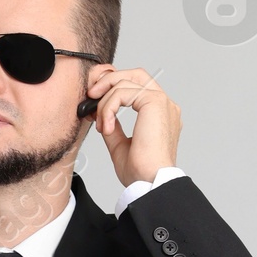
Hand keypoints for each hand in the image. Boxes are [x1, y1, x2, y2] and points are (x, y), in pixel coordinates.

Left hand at [84, 65, 180, 185]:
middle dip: (109, 80)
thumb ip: (114, 127)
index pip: (138, 86)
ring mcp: (162, 102)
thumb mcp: (121, 146)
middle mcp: (165, 105)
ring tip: (99, 123)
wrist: (150, 182)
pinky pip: (123, 92)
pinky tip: (106, 127)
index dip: (114, 88)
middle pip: (135, 74)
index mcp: (160, 114)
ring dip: (105, 100)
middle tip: (91, 95)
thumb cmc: (140, 172)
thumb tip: (103, 116)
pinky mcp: (155, 103)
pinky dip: (108, 108)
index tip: (95, 104)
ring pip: (126, 82)